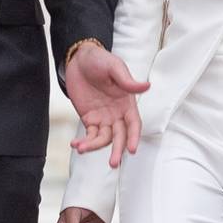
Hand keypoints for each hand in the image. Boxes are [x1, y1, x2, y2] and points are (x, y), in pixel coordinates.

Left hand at [67, 44, 149, 166]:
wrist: (78, 59)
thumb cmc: (100, 60)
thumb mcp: (114, 67)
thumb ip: (127, 81)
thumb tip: (147, 87)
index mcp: (127, 102)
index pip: (134, 123)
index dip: (134, 136)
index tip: (132, 149)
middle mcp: (117, 113)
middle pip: (120, 135)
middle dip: (117, 150)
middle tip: (113, 163)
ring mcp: (103, 117)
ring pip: (102, 138)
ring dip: (94, 146)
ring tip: (82, 148)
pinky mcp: (89, 118)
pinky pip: (88, 134)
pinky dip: (83, 141)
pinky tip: (75, 144)